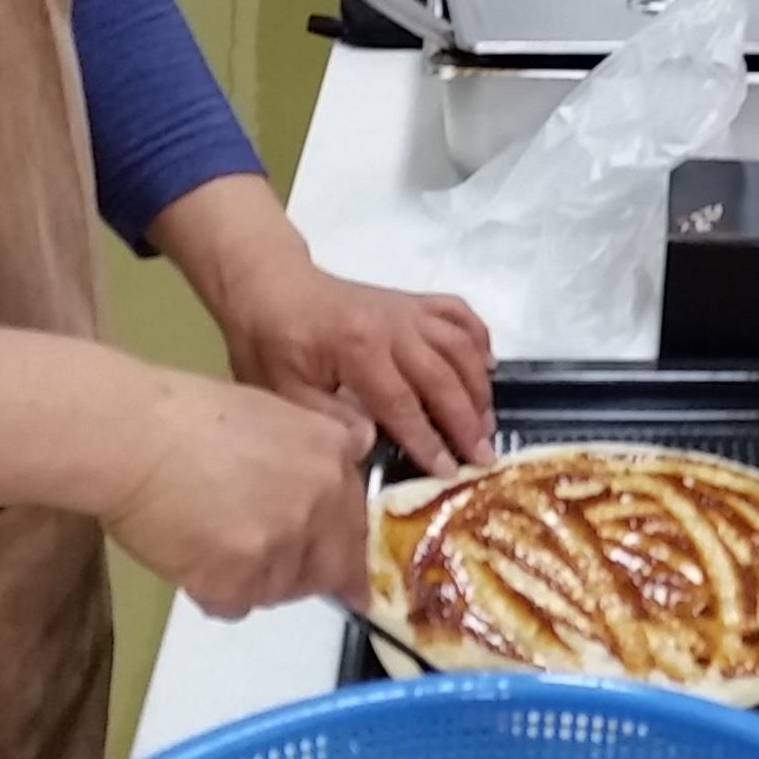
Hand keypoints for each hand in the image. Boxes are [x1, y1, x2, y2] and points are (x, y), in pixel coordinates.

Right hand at [106, 370, 373, 619]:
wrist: (133, 437)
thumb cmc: (185, 415)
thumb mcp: (272, 413)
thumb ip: (312, 451)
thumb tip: (335, 469)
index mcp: (332, 456)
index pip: (357, 523)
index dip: (341, 550)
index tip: (346, 578)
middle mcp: (320, 502)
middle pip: (330, 567)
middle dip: (302, 574)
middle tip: (261, 566)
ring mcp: (283, 544)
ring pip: (280, 589)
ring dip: (252, 579)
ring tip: (207, 542)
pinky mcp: (240, 580)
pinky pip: (236, 604)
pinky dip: (213, 591)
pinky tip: (189, 556)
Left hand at [218, 258, 495, 475]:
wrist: (270, 285)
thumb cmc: (270, 342)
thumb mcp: (281, 389)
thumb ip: (325, 419)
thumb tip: (370, 444)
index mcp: (358, 350)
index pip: (403, 404)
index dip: (428, 441)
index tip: (449, 472)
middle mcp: (393, 326)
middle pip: (441, 377)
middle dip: (466, 421)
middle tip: (484, 456)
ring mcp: (407, 310)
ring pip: (459, 346)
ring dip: (479, 386)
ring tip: (488, 422)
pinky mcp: (413, 301)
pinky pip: (458, 313)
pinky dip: (479, 337)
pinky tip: (488, 366)